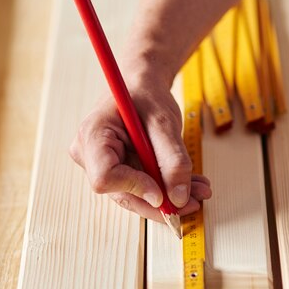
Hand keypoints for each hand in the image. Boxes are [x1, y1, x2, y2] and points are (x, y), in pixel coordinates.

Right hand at [70, 69, 210, 220]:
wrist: (142, 87)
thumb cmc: (146, 95)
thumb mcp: (165, 123)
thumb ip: (173, 161)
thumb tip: (179, 198)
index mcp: (93, 135)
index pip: (105, 177)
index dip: (135, 188)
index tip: (163, 192)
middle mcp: (90, 155)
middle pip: (122, 194)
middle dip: (160, 202)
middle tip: (194, 202)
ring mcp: (101, 167)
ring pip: (135, 196)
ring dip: (169, 198)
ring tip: (199, 191)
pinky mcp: (118, 173)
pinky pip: (142, 190)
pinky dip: (167, 190)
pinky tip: (190, 187)